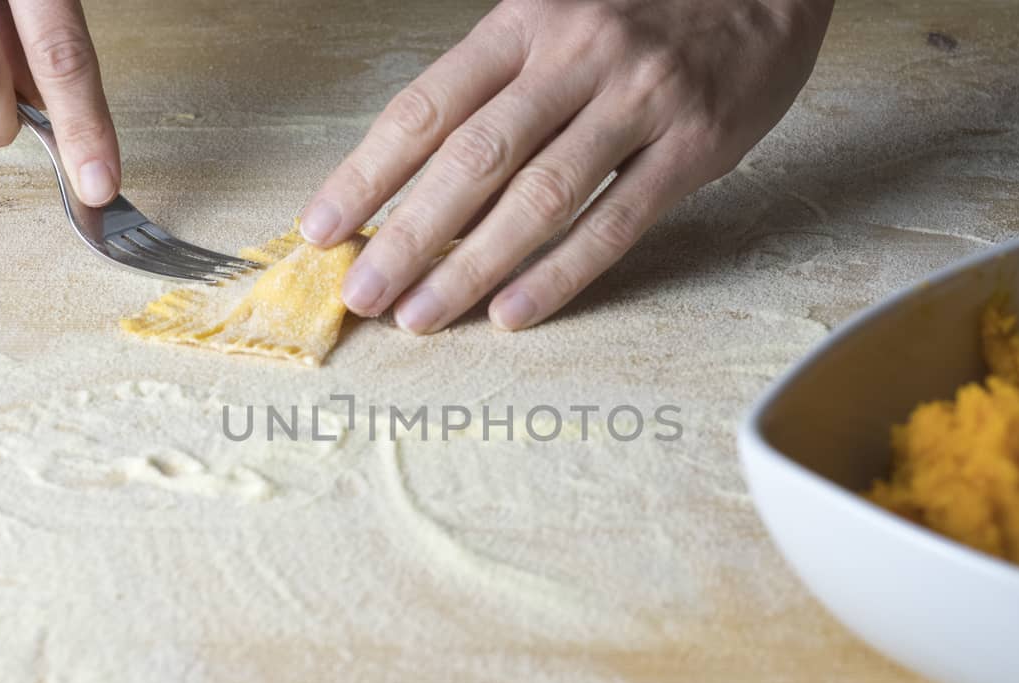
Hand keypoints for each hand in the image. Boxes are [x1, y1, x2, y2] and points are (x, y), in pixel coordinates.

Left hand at [300, 0, 832, 332]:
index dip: (367, 174)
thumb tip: (422, 174)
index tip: (323, 228)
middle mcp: (574, 55)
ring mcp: (637, 99)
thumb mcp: (560, 13)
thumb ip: (499, 81)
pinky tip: (515, 312)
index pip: (426, 107)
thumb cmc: (648, 4)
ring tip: (421, 316)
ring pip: (538, 197)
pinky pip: (616, 220)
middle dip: (407, 236)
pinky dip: (561, 273)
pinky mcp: (694, 143)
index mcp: (525, 20)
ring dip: (471, 266)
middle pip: (471, 159)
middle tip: (363, 294)